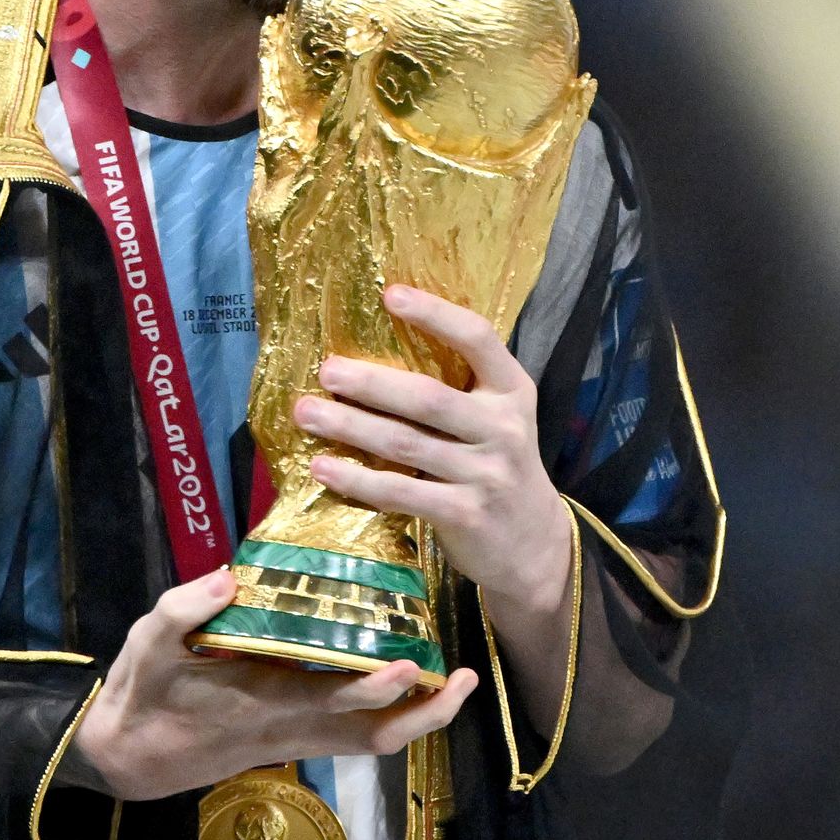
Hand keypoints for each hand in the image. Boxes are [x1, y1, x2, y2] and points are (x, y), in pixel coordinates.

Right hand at [73, 567, 477, 804]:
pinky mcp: (291, 743)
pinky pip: (353, 739)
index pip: (332, 707)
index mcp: (262, 704)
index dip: (376, 690)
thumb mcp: (147, 643)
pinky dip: (387, 718)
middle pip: (374, 737)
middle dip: (425, 714)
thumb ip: (185, 609)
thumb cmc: (141, 696)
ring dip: (417, 720)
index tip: (410, 664)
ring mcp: (294, 742)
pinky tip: (405, 686)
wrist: (126, 757)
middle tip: (466, 678)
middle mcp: (290, 729)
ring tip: (455, 683)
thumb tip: (230, 576)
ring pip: (371, 743)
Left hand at [291, 285, 570, 620]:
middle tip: (326, 370)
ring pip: (405, 444)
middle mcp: (504, 427)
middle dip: (371, 383)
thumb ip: (460, 390)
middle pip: (428, 397)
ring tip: (306, 413)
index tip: (389, 294)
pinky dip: (358, 479)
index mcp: (513, 390)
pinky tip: (323, 467)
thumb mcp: (499, 419)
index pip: (478, 338)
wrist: (533, 545)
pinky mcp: (464, 514)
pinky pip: (400, 492)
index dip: (435, 314)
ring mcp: (486, 474)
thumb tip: (375, 353)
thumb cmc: (499, 467)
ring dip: (349, 427)